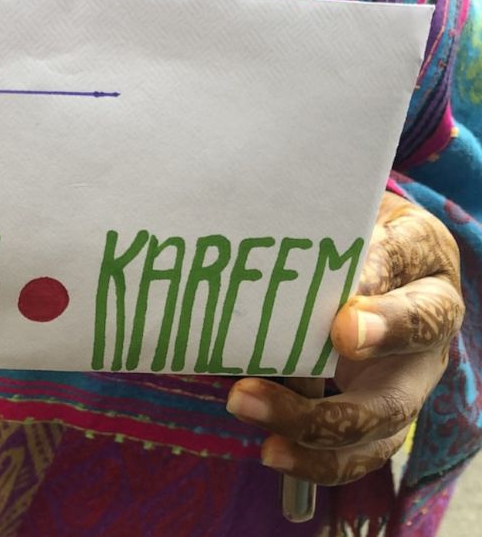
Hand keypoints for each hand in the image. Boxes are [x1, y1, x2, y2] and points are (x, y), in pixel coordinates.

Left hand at [226, 191, 463, 484]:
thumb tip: (258, 249)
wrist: (359, 262)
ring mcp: (410, 375)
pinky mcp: (383, 418)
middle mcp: (429, 318)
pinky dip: (316, 461)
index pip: (407, 259)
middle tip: (331, 341)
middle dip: (372, 346)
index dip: (378, 286)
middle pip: (418, 340)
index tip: (343, 314)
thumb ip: (308, 229)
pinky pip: (361, 453)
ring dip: (317, 419)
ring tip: (245, 402)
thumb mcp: (328, 213)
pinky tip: (271, 452)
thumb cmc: (335, 232)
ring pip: (386, 412)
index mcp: (420, 251)